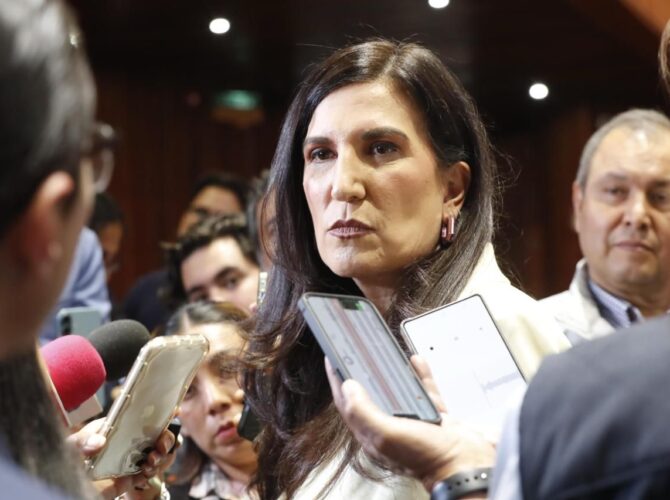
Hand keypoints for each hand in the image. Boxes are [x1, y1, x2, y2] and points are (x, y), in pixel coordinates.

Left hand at [68, 419, 177, 499]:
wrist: (65, 487)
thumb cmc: (64, 461)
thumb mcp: (69, 449)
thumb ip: (80, 443)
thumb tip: (99, 442)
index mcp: (114, 426)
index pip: (140, 414)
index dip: (160, 411)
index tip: (174, 410)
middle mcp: (125, 440)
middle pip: (155, 434)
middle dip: (165, 439)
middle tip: (160, 447)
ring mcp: (128, 459)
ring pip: (156, 453)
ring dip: (161, 457)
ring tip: (150, 463)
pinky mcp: (127, 478)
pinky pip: (147, 473)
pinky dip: (151, 473)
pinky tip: (145, 473)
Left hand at [326, 356, 495, 491]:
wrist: (468, 467)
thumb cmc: (428, 458)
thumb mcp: (388, 435)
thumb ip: (364, 412)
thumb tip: (348, 387)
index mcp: (374, 433)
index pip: (349, 403)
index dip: (338, 380)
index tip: (332, 358)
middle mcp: (391, 426)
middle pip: (371, 393)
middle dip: (364, 371)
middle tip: (357, 350)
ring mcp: (413, 420)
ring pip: (398, 389)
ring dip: (392, 370)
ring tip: (385, 352)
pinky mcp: (434, 416)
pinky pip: (423, 390)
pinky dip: (420, 375)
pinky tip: (416, 361)